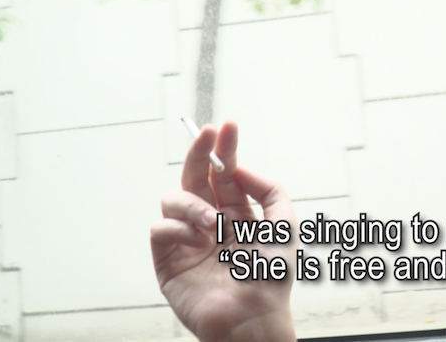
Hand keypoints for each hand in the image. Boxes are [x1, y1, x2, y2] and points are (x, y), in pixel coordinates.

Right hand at [151, 121, 296, 341]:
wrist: (253, 318)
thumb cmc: (272, 278)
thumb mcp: (285, 224)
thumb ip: (269, 188)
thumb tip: (239, 168)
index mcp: (237, 212)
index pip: (226, 172)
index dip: (224, 148)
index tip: (226, 126)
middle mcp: (210, 221)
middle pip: (195, 176)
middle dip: (199, 153)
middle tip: (206, 135)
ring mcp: (187, 239)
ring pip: (174, 198)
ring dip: (193, 203)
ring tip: (212, 224)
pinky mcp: (168, 260)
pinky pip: (160, 228)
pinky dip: (178, 229)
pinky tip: (198, 242)